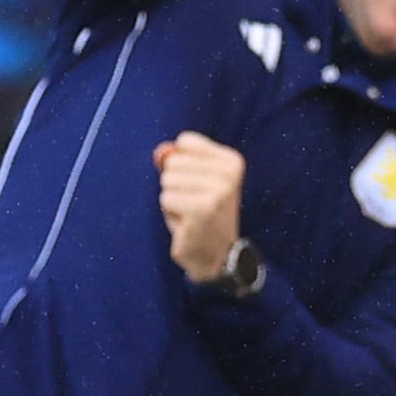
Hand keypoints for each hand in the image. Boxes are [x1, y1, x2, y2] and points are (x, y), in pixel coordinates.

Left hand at [153, 133, 246, 283]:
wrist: (217, 253)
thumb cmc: (202, 212)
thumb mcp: (196, 179)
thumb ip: (177, 160)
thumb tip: (162, 154)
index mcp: (232, 161)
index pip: (185, 141)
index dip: (182, 163)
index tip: (200, 183)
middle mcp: (230, 173)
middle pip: (173, 161)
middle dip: (175, 184)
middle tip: (193, 202)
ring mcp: (218, 191)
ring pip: (168, 180)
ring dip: (172, 199)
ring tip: (190, 212)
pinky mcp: (202, 208)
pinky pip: (166, 198)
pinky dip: (171, 213)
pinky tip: (187, 223)